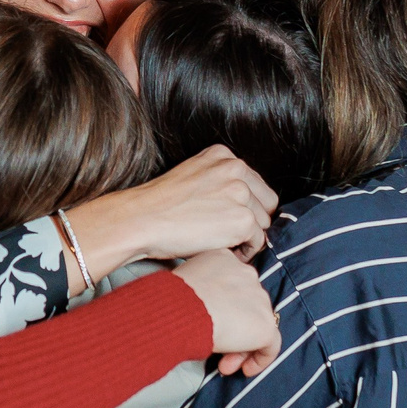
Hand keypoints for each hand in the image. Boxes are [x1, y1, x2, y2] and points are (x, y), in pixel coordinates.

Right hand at [64, 146, 277, 278]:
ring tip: (220, 242)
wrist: (141, 220)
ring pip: (263, 224)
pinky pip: (258, 242)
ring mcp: (241, 194)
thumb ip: (219, 180)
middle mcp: (236, 169)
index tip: (227, 218)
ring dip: (246, 237)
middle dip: (250, 221)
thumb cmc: (159, 206)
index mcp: (224, 156)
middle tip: (225, 234)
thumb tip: (242, 202)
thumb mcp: (192, 176)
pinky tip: (222, 250)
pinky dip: (244, 251)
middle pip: (265, 204)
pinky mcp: (242, 220)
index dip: (246, 206)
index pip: (255, 185)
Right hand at [174, 250, 279, 376]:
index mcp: (225, 259)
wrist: (179, 310)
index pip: (232, 287)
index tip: (208, 325)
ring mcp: (259, 299)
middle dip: (234, 331)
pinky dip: (261, 359)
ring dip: (242, 347)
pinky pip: (271, 345)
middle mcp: (247, 274)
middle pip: (247, 307)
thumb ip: (200, 290)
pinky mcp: (265, 324)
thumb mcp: (184, 283)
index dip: (223, 310)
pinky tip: (245, 370)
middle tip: (218, 352)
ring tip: (225, 365)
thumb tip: (203, 310)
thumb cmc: (170, 300)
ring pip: (257, 326)